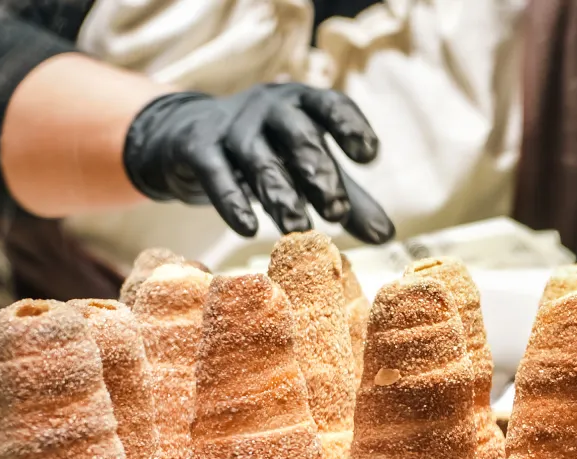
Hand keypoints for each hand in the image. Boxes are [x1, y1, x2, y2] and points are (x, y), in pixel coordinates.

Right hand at [124, 84, 394, 242]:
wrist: (189, 135)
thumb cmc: (268, 151)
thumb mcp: (309, 168)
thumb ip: (348, 197)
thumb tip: (386, 236)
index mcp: (303, 104)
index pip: (331, 106)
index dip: (351, 126)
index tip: (369, 156)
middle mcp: (269, 108)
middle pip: (298, 136)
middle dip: (319, 172)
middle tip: (337, 210)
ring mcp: (232, 127)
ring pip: (259, 159)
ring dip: (281, 194)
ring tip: (299, 227)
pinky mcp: (199, 149)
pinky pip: (217, 175)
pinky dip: (232, 202)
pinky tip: (248, 229)